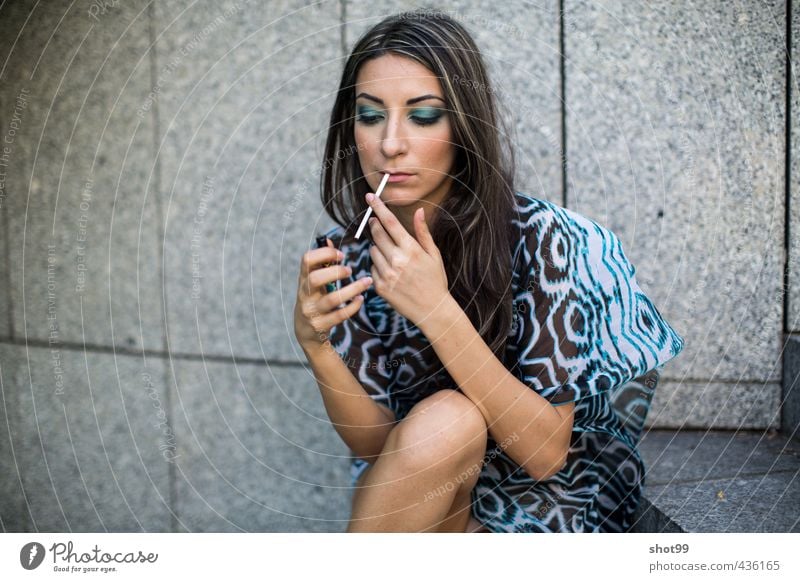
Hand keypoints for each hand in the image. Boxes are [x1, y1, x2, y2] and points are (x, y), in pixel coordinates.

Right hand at [293, 238, 373, 351]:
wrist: (306, 332)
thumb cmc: (314, 300)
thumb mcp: (314, 282)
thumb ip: (322, 262)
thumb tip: (328, 240)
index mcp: (303, 279)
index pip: (307, 260)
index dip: (325, 254)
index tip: (342, 255)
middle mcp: (305, 294)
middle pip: (315, 278)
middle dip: (335, 272)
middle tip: (350, 270)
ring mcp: (312, 311)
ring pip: (332, 299)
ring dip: (352, 289)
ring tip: (365, 282)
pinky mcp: (321, 325)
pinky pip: (339, 315)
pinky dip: (353, 306)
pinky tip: (361, 299)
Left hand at [365, 191, 449, 326]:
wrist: (432, 310)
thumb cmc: (435, 280)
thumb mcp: (434, 255)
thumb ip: (423, 232)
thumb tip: (420, 211)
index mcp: (411, 250)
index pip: (390, 223)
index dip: (378, 207)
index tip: (370, 196)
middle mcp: (397, 261)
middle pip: (377, 234)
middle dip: (375, 225)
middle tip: (376, 223)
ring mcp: (387, 275)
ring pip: (372, 251)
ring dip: (378, 248)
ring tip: (392, 256)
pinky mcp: (380, 287)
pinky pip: (372, 268)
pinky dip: (378, 266)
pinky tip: (391, 272)